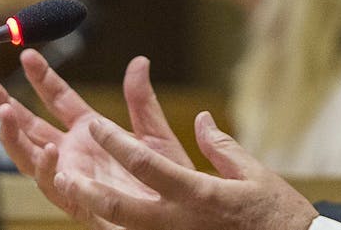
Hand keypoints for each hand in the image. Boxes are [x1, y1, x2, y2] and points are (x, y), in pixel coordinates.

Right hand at [0, 49, 193, 225]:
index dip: (42, 77)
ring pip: (29, 155)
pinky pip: (53, 185)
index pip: (57, 98)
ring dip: (14, 135)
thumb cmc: (167, 178)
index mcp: (90, 130)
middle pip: (30, 125)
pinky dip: (47, 168)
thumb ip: (141, 100)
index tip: (28, 55)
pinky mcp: (78, 199)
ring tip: (6, 112)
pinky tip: (48, 151)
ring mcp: (72, 174)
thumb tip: (139, 62)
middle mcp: (75, 151)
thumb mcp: (155, 133)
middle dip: (6, 105)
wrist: (177, 217)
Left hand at [55, 111, 318, 229]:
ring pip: (122, 228)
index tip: (94, 125)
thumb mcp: (254, 175)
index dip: (116, 143)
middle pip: (120, 208)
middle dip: (87, 190)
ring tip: (70, 193)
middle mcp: (179, 222)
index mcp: (198, 194)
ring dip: (94, 211)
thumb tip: (202, 121)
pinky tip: (102, 217)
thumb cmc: (278, 216)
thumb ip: (222, 147)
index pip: (147, 165)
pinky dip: (116, 225)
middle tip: (62, 172)